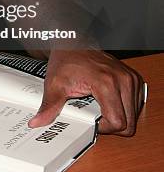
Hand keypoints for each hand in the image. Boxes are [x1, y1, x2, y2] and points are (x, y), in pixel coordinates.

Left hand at [29, 49, 144, 135]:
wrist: (73, 43)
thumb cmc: (66, 60)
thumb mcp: (55, 84)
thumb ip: (49, 106)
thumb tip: (37, 122)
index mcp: (107, 83)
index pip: (118, 122)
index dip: (103, 128)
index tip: (91, 120)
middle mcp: (123, 80)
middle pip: (129, 123)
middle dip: (111, 125)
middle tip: (94, 114)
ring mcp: (130, 79)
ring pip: (133, 116)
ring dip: (118, 116)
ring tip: (99, 105)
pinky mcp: (133, 79)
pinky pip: (135, 105)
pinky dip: (123, 108)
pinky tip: (107, 100)